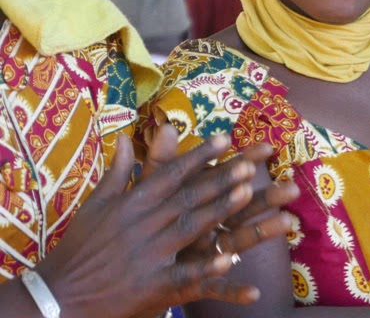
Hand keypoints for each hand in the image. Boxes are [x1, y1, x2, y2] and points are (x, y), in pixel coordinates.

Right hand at [32, 127, 290, 317]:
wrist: (56, 294)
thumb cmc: (79, 247)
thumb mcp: (95, 205)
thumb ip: (118, 172)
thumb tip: (126, 138)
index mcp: (131, 203)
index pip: (170, 174)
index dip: (199, 156)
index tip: (226, 138)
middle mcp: (141, 225)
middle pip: (187, 197)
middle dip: (220, 179)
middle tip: (251, 164)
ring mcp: (146, 255)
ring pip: (190, 228)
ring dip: (219, 210)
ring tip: (248, 194)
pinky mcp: (149, 285)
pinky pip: (182, 275)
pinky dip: (204, 268)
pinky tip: (228, 260)